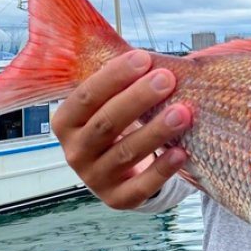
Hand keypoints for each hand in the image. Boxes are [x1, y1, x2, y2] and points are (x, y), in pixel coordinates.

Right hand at [52, 50, 193, 209]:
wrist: (121, 171)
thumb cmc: (120, 123)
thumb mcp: (109, 103)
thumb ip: (120, 81)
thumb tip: (147, 51)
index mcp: (66, 122)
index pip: (85, 96)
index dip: (114, 76)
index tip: (144, 57)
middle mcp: (74, 152)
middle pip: (106, 123)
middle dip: (138, 99)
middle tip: (168, 79)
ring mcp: (94, 178)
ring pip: (125, 153)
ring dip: (156, 131)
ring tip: (183, 112)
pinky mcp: (117, 199)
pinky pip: (140, 186)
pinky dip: (162, 170)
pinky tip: (182, 153)